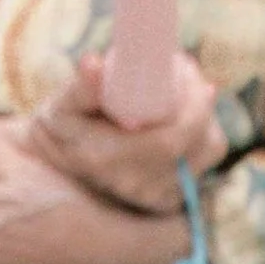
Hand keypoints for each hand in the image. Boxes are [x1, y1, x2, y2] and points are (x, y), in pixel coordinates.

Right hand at [27, 50, 225, 216]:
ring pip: (208, 152)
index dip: (192, 103)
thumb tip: (93, 63)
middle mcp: (140, 188)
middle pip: (202, 144)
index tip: (186, 67)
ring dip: (203, 116)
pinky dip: (201, 134)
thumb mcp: (62, 107)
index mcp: (112, 163)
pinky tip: (182, 115)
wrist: (56, 176)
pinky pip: (204, 161)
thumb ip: (81, 88)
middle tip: (185, 71)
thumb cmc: (60, 133)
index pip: (172, 140)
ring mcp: (158, 199)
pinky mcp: (171, 200)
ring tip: (182, 92)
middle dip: (200, 101)